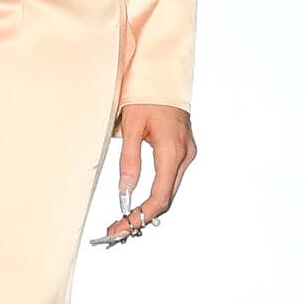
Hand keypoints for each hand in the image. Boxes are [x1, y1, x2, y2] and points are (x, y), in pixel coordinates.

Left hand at [90, 103, 195, 246]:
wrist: (162, 72)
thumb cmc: (144, 94)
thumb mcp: (131, 126)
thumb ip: (129, 162)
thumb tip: (125, 194)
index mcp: (172, 150)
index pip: (160, 196)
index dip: (141, 215)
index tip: (123, 227)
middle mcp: (185, 155)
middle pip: (166, 198)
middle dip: (142, 217)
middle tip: (117, 231)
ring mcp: (187, 152)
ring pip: (170, 190)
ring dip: (149, 208)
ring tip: (124, 221)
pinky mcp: (184, 149)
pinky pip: (171, 179)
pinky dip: (156, 194)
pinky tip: (140, 203)